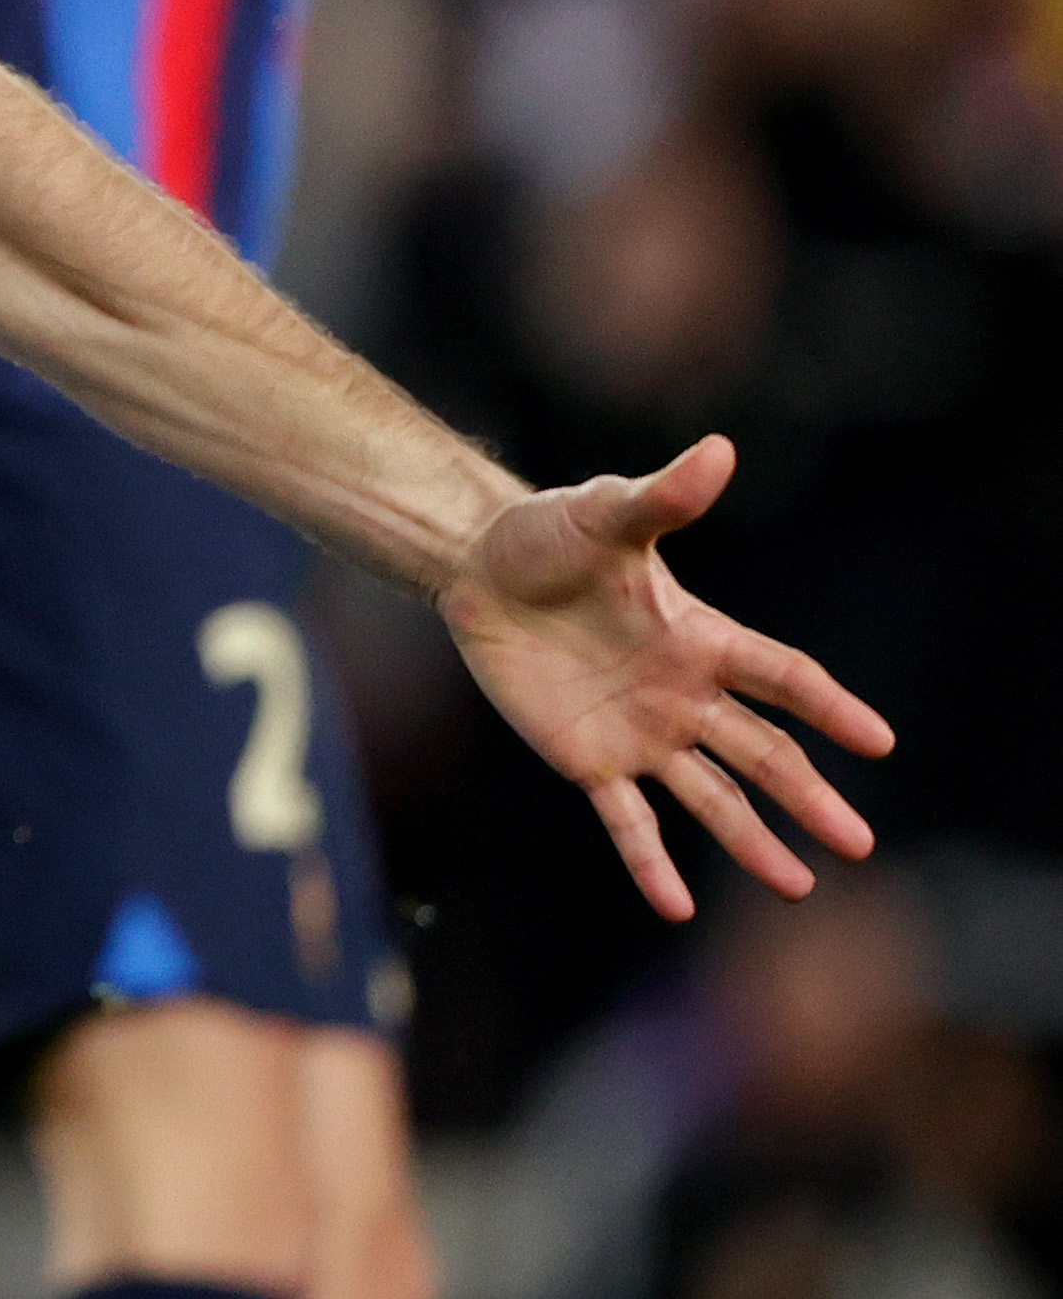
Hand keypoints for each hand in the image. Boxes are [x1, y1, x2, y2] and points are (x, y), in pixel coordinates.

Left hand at [437, 436, 892, 921]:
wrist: (478, 569)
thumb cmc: (548, 535)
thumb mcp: (604, 513)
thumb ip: (661, 496)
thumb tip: (718, 450)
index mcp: (699, 638)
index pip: (781, 677)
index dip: (829, 707)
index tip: (880, 740)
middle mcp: (682, 694)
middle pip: (762, 753)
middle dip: (810, 796)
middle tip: (860, 843)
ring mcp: (639, 733)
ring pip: (710, 798)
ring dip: (753, 841)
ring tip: (799, 887)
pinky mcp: (587, 760)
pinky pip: (627, 821)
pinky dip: (651, 863)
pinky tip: (678, 908)